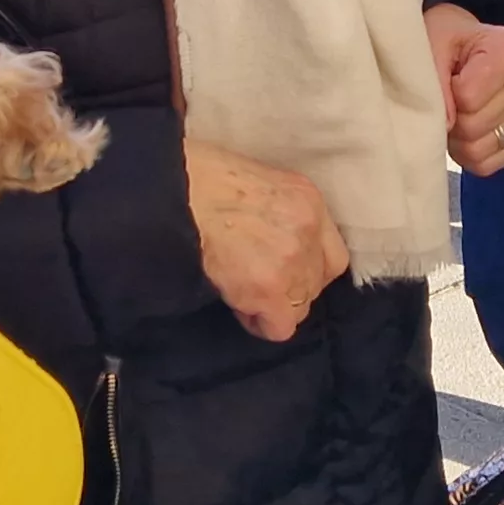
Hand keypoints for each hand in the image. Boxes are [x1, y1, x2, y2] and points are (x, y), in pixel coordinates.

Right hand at [186, 138, 348, 341]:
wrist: (172, 191)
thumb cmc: (199, 177)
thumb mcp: (256, 181)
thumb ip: (276, 212)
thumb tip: (270, 236)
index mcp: (307, 198)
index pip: (331, 252)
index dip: (307, 268)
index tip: (282, 269)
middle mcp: (308, 230)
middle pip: (315, 282)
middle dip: (288, 288)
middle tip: (255, 282)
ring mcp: (292, 260)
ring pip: (298, 307)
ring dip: (271, 305)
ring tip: (241, 292)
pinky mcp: (268, 288)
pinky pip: (279, 327)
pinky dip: (258, 322)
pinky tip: (237, 305)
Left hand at [427, 3, 503, 177]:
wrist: (465, 43)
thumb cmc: (447, 38)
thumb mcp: (432, 42)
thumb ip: (434, 78)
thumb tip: (446, 124)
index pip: (469, 97)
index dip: (446, 93)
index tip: (446, 77)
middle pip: (476, 125)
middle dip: (451, 118)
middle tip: (446, 100)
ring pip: (481, 149)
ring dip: (458, 138)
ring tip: (454, 114)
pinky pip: (490, 163)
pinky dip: (469, 154)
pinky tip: (465, 131)